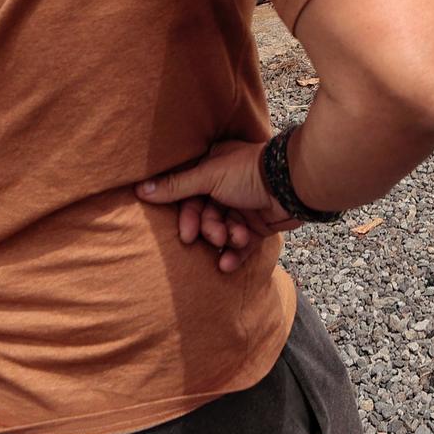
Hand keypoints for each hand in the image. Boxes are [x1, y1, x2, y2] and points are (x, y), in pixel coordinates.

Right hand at [139, 141, 299, 272]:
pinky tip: (229, 265)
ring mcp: (243, 206)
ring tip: (235, 238)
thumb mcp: (209, 176)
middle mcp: (226, 187)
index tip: (185, 233)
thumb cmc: (250, 172)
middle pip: (205, 216)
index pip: (189, 197)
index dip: (187, 216)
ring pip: (222, 231)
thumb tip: (141, 189)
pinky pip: (240, 244)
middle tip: (214, 236)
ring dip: (225, 239)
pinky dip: (235, 254)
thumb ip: (176, 186)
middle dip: (208, 229)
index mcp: (213, 168)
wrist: (293, 184)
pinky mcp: (258, 225)